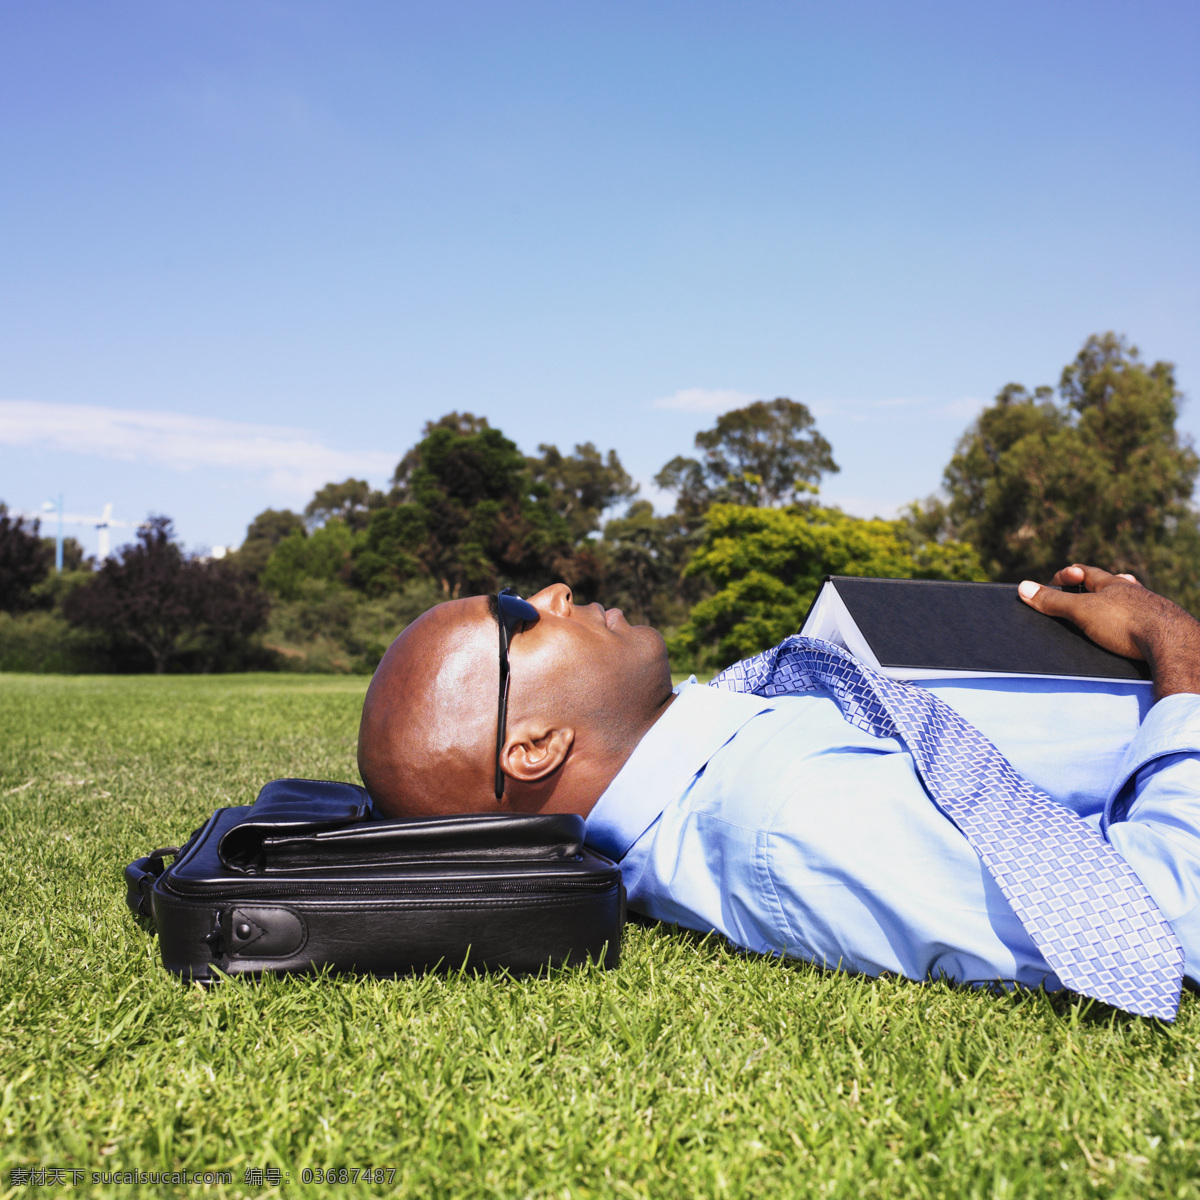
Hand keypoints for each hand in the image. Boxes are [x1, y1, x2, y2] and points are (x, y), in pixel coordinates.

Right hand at [1017, 564, 1199, 699]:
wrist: (1172, 643)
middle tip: (1081, 590)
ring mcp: (1150, 609)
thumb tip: (1022, 587)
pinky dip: (1129, 622)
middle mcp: (1134, 592)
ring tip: (1108, 610)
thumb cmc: (1126, 622)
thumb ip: (1053, 601)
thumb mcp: (1081, 610)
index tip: (1054, 583)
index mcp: (1113, 584)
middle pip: (1110, 583)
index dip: (1067, 574)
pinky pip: (1140, 620)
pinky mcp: (1160, 628)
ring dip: (1115, 603)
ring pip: (1129, 600)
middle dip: (1093, 586)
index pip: (1086, 571)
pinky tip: (1128, 632)